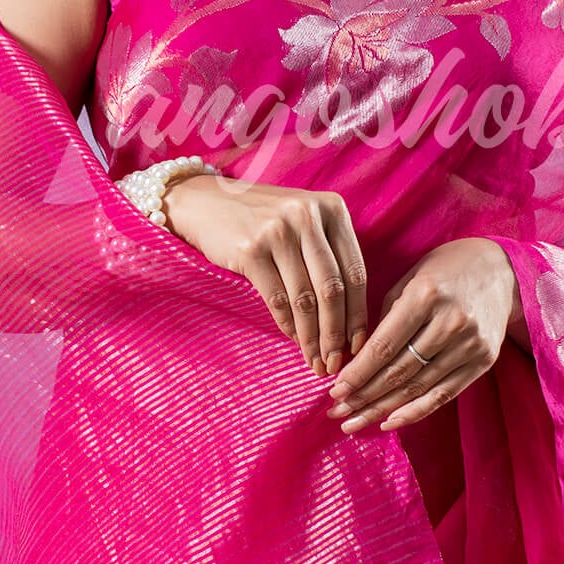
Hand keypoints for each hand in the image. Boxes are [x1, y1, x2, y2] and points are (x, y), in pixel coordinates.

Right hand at [161, 172, 367, 373]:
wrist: (206, 201)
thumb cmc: (263, 219)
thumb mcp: (304, 220)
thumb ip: (330, 253)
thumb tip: (350, 318)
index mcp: (332, 208)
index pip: (355, 271)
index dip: (358, 314)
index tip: (357, 344)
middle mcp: (307, 216)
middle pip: (332, 289)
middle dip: (336, 333)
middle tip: (335, 362)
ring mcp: (277, 231)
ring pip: (304, 299)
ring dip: (311, 337)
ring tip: (315, 360)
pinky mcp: (250, 250)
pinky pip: (276, 299)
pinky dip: (288, 326)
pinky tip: (294, 340)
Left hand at [325, 237, 522, 433]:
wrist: (501, 271)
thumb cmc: (443, 272)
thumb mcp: (409, 281)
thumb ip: (384, 320)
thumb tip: (354, 362)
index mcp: (426, 295)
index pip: (384, 345)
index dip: (358, 373)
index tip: (334, 391)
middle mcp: (451, 321)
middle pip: (400, 370)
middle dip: (364, 396)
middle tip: (337, 412)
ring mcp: (471, 343)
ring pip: (418, 387)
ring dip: (382, 409)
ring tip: (354, 422)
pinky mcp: (484, 360)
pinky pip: (444, 394)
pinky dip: (415, 411)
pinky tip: (389, 422)